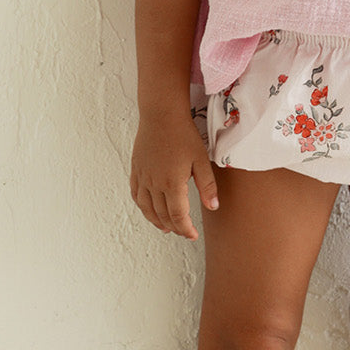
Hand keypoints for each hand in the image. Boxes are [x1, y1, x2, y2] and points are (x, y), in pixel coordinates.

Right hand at [129, 109, 218, 239]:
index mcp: (172, 183)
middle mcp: (154, 184)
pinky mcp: (136, 169)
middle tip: (184, 232)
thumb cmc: (183, 134)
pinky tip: (149, 209)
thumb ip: (207, 185)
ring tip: (166, 227)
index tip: (192, 235)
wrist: (161, 114)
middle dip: (174, 227)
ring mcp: (143, 177)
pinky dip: (142, 207)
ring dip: (156, 221)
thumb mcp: (201, 160)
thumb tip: (213, 207)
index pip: (178, 216)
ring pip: (147, 208)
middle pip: (163, 215)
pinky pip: (136, 194)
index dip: (186, 229)